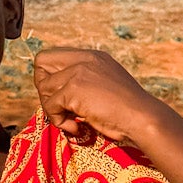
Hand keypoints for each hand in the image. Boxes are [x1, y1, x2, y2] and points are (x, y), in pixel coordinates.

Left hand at [33, 46, 158, 146]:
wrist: (142, 118)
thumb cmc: (126, 111)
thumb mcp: (106, 85)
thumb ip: (85, 81)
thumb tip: (58, 92)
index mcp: (92, 56)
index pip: (52, 56)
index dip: (49, 77)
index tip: (61, 96)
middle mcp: (84, 59)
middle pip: (41, 64)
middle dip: (44, 89)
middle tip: (60, 107)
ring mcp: (78, 72)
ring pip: (44, 89)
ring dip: (53, 110)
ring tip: (72, 121)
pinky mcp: (74, 89)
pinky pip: (50, 106)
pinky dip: (59, 121)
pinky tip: (76, 127)